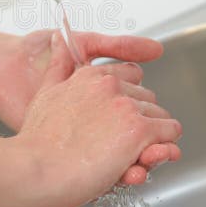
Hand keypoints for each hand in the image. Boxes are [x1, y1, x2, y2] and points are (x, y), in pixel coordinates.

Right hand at [8, 33, 181, 206]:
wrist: (35, 170)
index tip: (116, 119)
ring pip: (161, 116)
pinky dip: (165, 147)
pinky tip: (146, 158)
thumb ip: (59, 65)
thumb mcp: (45, 94)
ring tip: (132, 156)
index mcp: (91, 76)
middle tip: (122, 144)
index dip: (126, 101)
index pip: (130, 76)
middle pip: (147, 99)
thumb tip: (59, 37)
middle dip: (140, 120)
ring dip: (153, 137)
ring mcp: (126, 107)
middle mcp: (111, 86)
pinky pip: (170, 132)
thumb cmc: (36, 141)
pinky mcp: (139, 130)